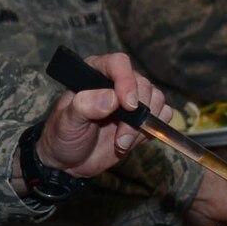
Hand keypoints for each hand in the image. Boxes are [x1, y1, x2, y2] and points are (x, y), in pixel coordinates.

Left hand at [34, 53, 162, 176]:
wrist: (69, 161)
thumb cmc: (63, 135)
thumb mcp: (66, 121)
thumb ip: (84, 106)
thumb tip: (111, 98)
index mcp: (96, 73)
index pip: (118, 63)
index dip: (126, 81)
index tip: (128, 105)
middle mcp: (117, 83)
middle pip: (143, 84)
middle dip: (135, 115)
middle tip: (119, 139)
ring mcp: (132, 101)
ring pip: (156, 99)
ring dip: (143, 126)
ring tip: (121, 142)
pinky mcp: (143, 119)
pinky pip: (163, 116)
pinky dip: (154, 129)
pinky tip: (133, 140)